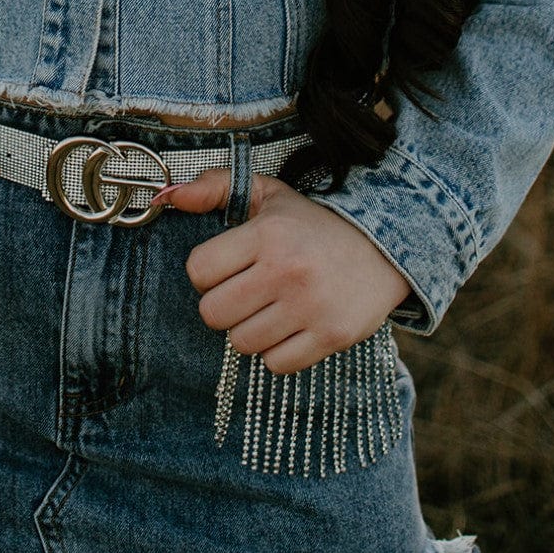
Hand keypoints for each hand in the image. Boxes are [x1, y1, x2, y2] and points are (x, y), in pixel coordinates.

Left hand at [162, 169, 411, 373]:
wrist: (384, 247)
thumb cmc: (313, 224)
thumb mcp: (269, 194)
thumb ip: (215, 187)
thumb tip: (169, 197)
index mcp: (267, 233)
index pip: (199, 270)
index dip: (206, 273)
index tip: (227, 268)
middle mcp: (286, 270)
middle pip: (213, 314)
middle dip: (223, 306)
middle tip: (244, 294)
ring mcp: (310, 307)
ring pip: (242, 343)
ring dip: (250, 330)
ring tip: (270, 309)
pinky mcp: (331, 336)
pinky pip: (276, 365)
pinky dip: (277, 352)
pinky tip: (290, 327)